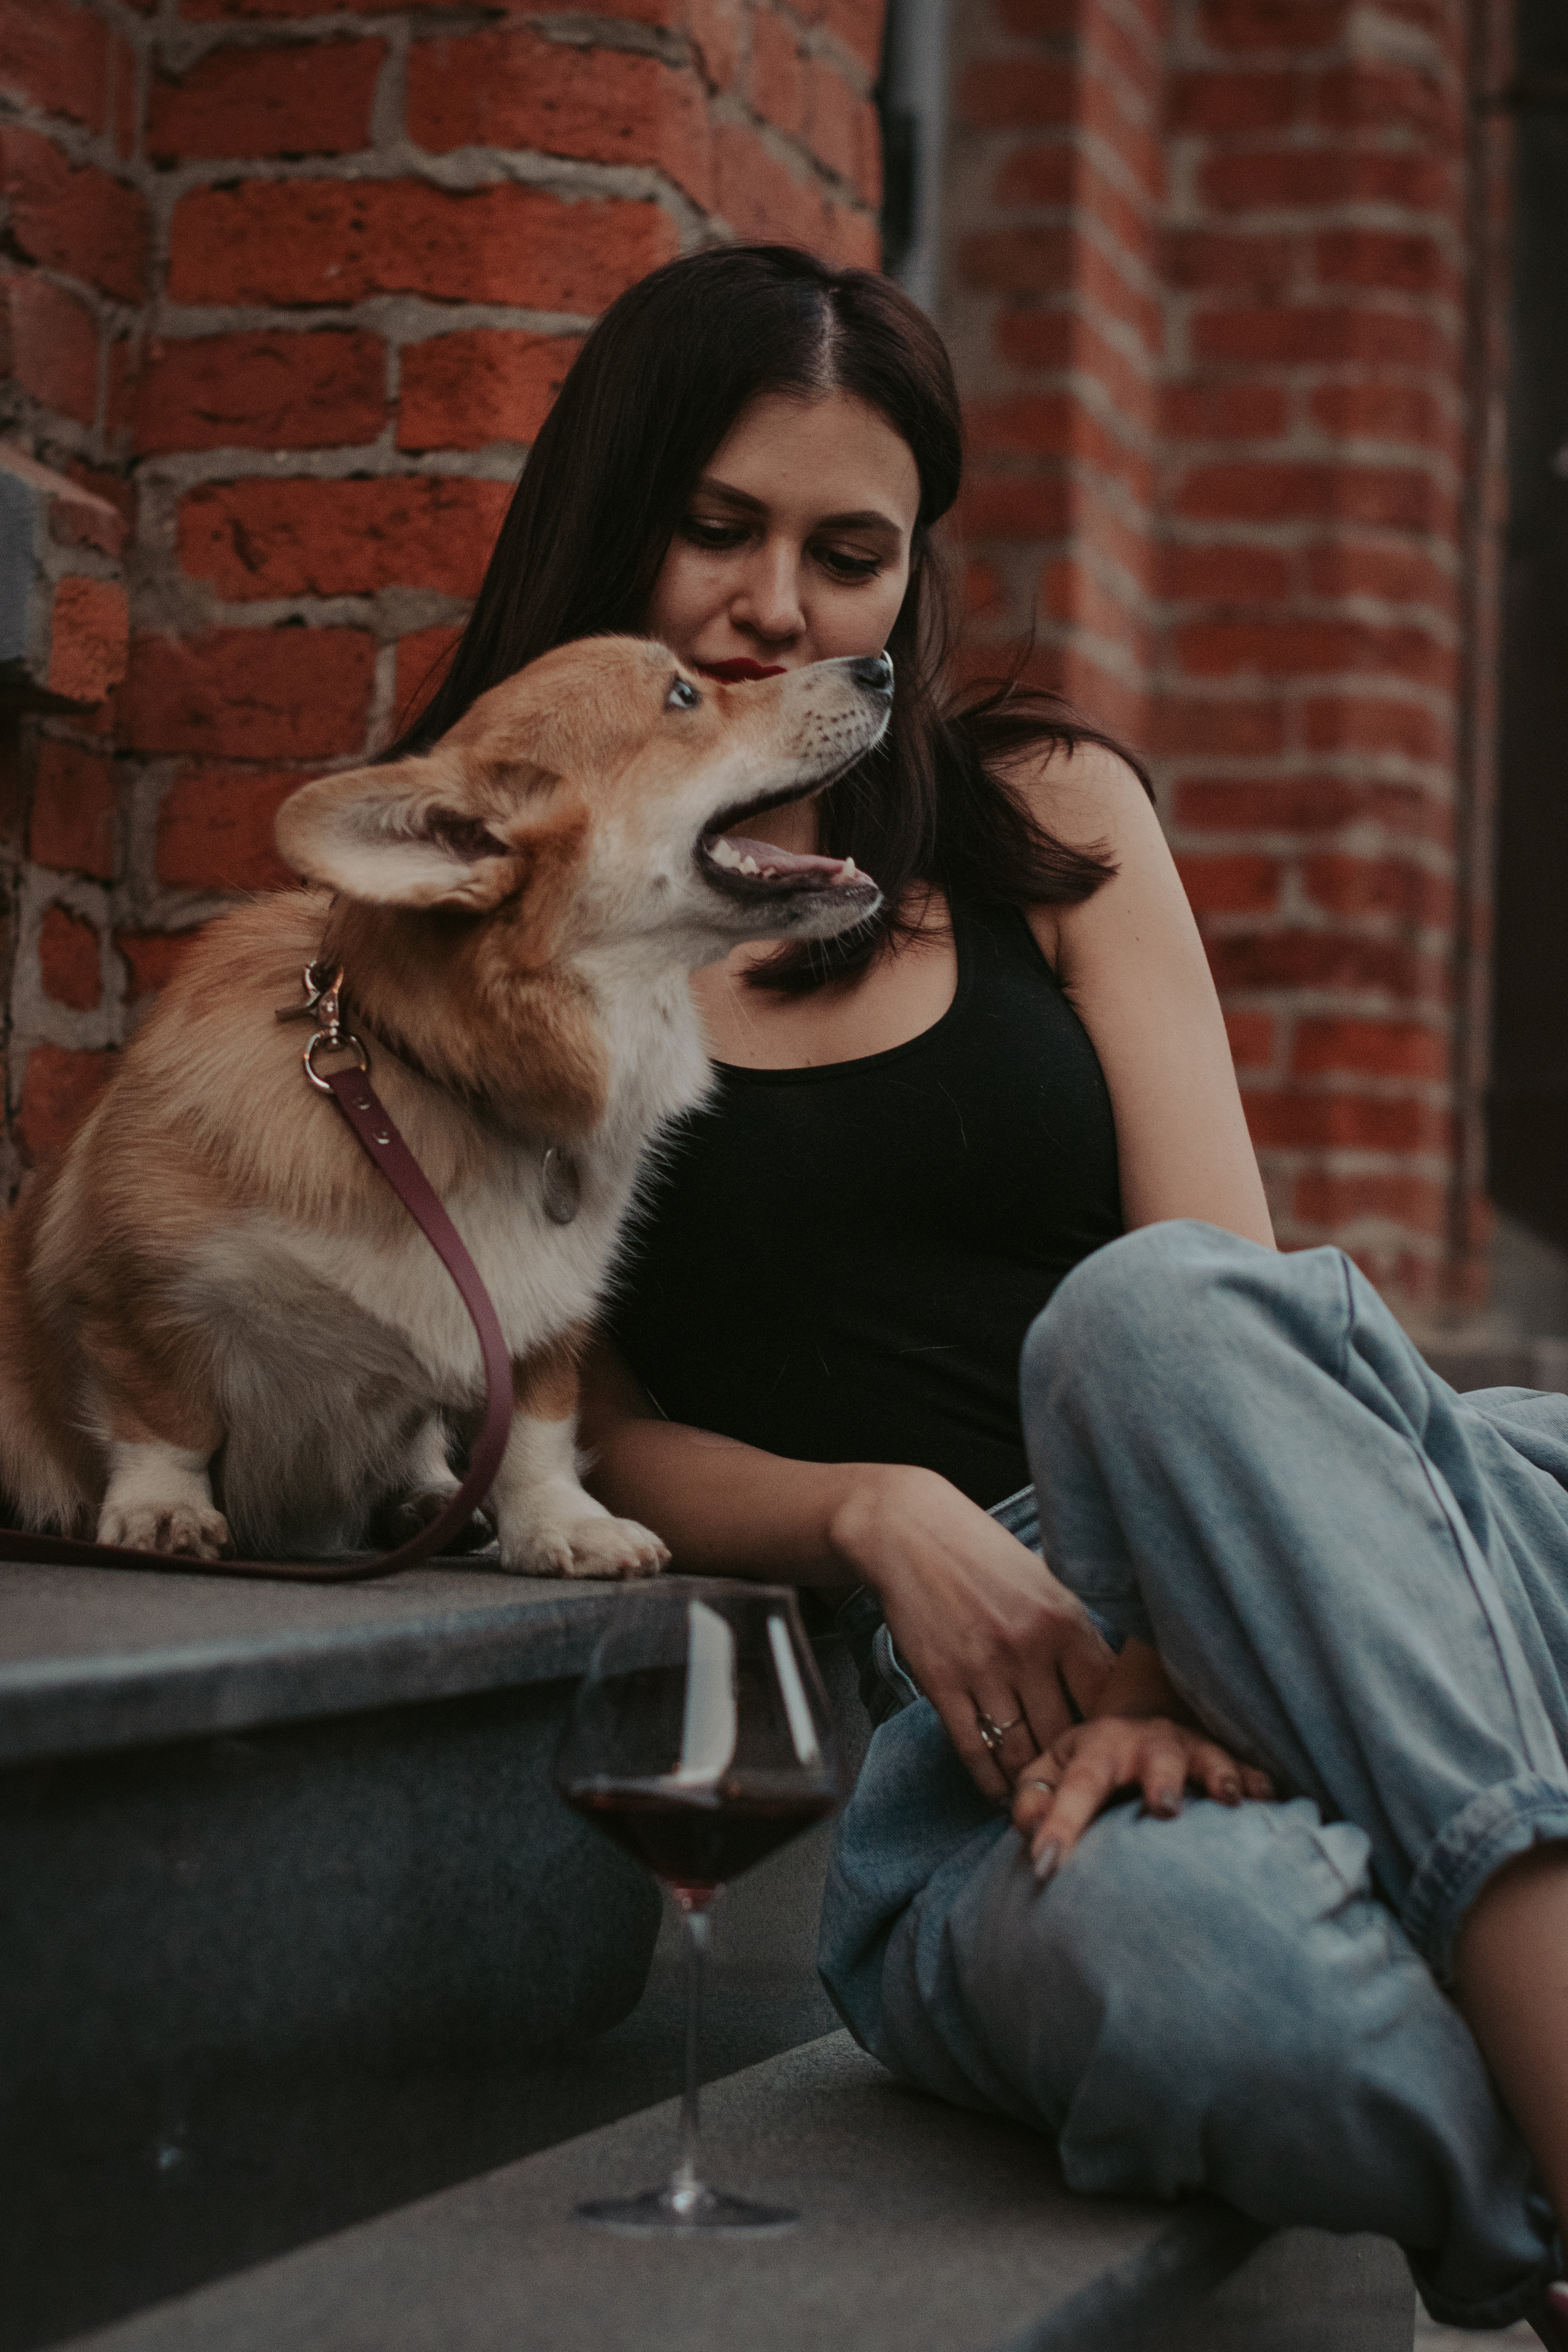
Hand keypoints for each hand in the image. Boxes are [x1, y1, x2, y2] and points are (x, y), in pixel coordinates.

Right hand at [830, 1465, 1115, 1799]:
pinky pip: (974, 1749)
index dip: (1112, 1734)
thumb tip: (1114, 1688)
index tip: (1112, 1753)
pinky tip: (999, 1791)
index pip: (1105, 1699)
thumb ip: (1077, 1634)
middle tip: (1078, 1790)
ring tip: (1041, 1799)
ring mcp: (984, 1668)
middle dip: (1072, 1767)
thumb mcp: (1046, 1585)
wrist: (911, 1534)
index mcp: (1065, 1622)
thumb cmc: (985, 1559)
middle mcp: (1029, 1648)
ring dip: (1032, 1781)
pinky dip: (989, 1780)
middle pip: (1064, 1734)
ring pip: (1020, 1750)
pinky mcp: (942, 1682)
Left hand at [1012, 1716, 1273, 1877]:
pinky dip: (1257, 1784)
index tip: (1045, 1864)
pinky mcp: (1226, 1763)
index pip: (1077, 1785)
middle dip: (1161, 1779)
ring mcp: (1191, 1751)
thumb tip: (1032, 1830)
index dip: (1060, 1823)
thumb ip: (1034, 1799)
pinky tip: (1267, 1798)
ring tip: (1228, 1799)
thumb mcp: (1048, 1772)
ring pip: (1209, 1757)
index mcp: (1097, 1746)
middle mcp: (1147, 1742)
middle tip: (1164, 1807)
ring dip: (1218, 1776)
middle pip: (1155, 1756)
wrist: (1135, 1730)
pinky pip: (1248, 1771)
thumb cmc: (1085, 1766)